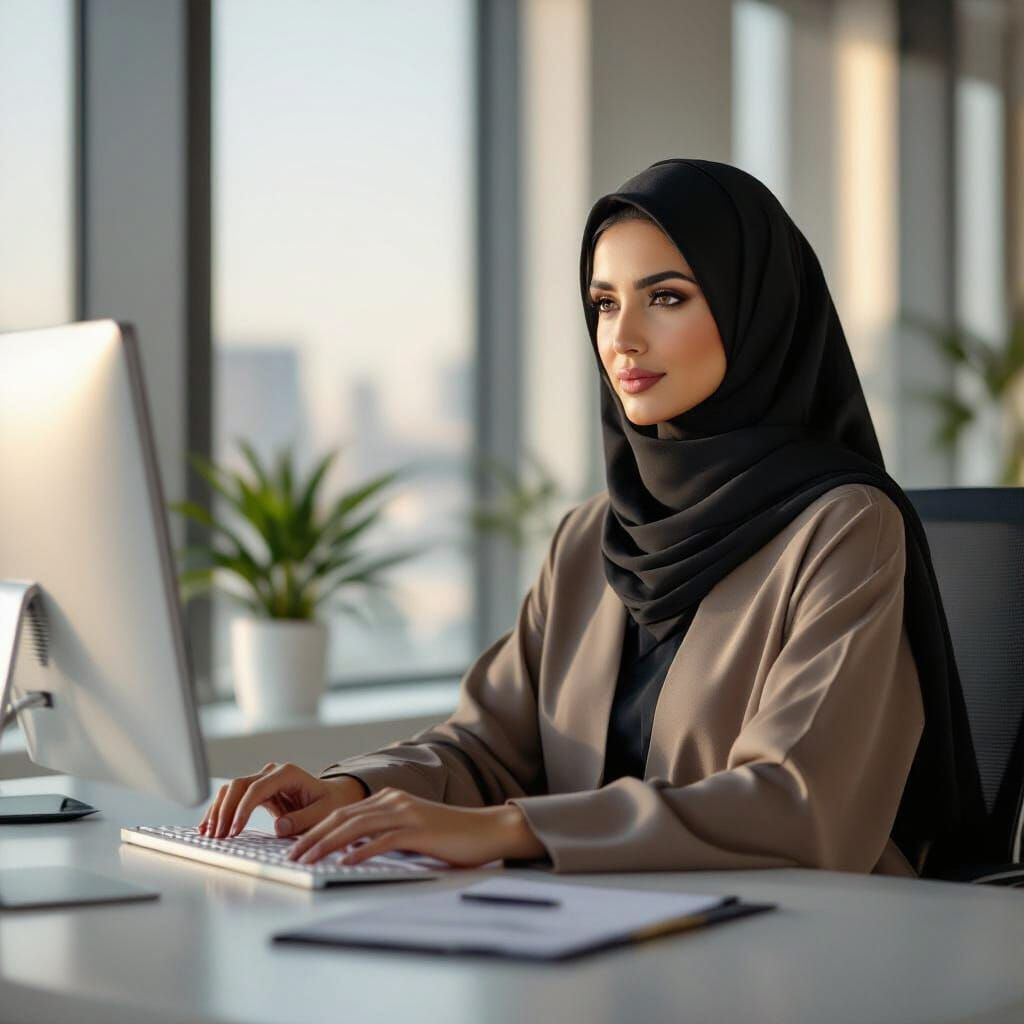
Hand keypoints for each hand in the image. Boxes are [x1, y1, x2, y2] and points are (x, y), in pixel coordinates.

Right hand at [198, 761, 366, 838]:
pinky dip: (221, 811)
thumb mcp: (324, 813)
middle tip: (217, 835)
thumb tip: (279, 827)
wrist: (333, 797)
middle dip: (225, 810)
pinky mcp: (257, 791)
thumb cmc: (330, 803)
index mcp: (288, 773)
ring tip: (208, 834)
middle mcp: (272, 772)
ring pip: (231, 790)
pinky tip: (209, 826)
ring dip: (218, 811)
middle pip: (239, 785)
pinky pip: (234, 798)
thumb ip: (302, 819)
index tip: (234, 830)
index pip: (257, 787)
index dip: (242, 808)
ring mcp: (263, 780)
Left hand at [285, 787, 544, 867]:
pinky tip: (343, 864)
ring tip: (307, 861)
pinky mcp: (419, 830)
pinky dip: (360, 852)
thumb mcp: (410, 831)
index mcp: (389, 799)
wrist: (486, 830)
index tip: (296, 847)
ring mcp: (406, 813)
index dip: (316, 829)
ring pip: (356, 827)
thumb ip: (384, 834)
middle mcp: (393, 801)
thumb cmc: (450, 836)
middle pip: (343, 817)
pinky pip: (383, 840)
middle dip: (313, 837)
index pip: (343, 813)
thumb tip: (351, 851)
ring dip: (327, 845)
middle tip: (291, 856)